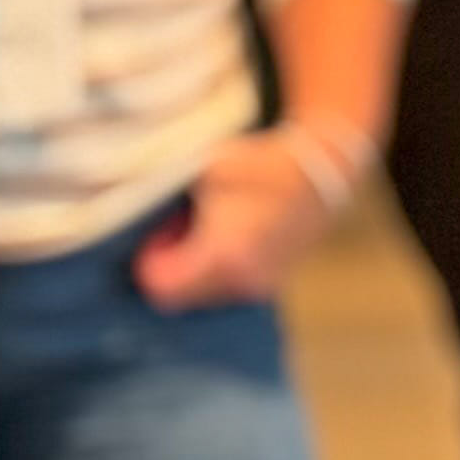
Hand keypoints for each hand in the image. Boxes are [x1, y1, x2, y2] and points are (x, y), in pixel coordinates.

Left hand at [134, 128, 343, 309]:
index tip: (158, 234)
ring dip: (196, 267)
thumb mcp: (209, 168)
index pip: (161, 287)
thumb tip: (133, 209)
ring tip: (207, 226)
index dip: (150, 261)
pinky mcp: (272, 284)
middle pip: (181, 295)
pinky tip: (229, 234)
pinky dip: (219, 268)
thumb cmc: (263, 164)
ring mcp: (260, 286)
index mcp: (223, 255)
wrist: (326, 169)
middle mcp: (242, 280)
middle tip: (178, 226)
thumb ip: (170, 194)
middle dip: (172, 264)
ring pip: (205, 294)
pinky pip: (228, 288)